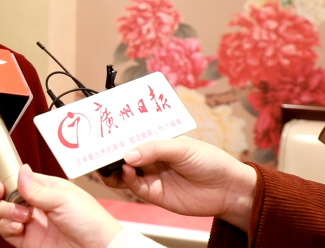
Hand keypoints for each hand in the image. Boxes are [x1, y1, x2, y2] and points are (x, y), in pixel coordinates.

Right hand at [0, 164, 122, 247]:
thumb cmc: (91, 222)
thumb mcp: (64, 198)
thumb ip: (38, 188)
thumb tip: (20, 171)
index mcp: (47, 189)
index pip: (20, 177)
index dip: (4, 172)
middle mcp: (36, 205)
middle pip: (5, 194)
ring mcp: (31, 223)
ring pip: (3, 211)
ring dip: (5, 209)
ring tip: (22, 213)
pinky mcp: (28, 241)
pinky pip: (6, 230)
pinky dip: (7, 226)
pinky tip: (18, 224)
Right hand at [103, 136, 256, 230]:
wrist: (228, 190)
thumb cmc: (209, 161)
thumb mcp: (182, 147)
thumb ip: (153, 149)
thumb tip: (126, 155)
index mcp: (156, 140)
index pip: (131, 135)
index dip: (116, 134)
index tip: (102, 131)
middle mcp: (150, 157)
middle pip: (122, 153)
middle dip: (108, 151)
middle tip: (96, 149)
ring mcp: (150, 175)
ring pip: (122, 172)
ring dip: (112, 167)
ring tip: (107, 162)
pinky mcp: (153, 193)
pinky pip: (133, 186)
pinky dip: (126, 179)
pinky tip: (126, 170)